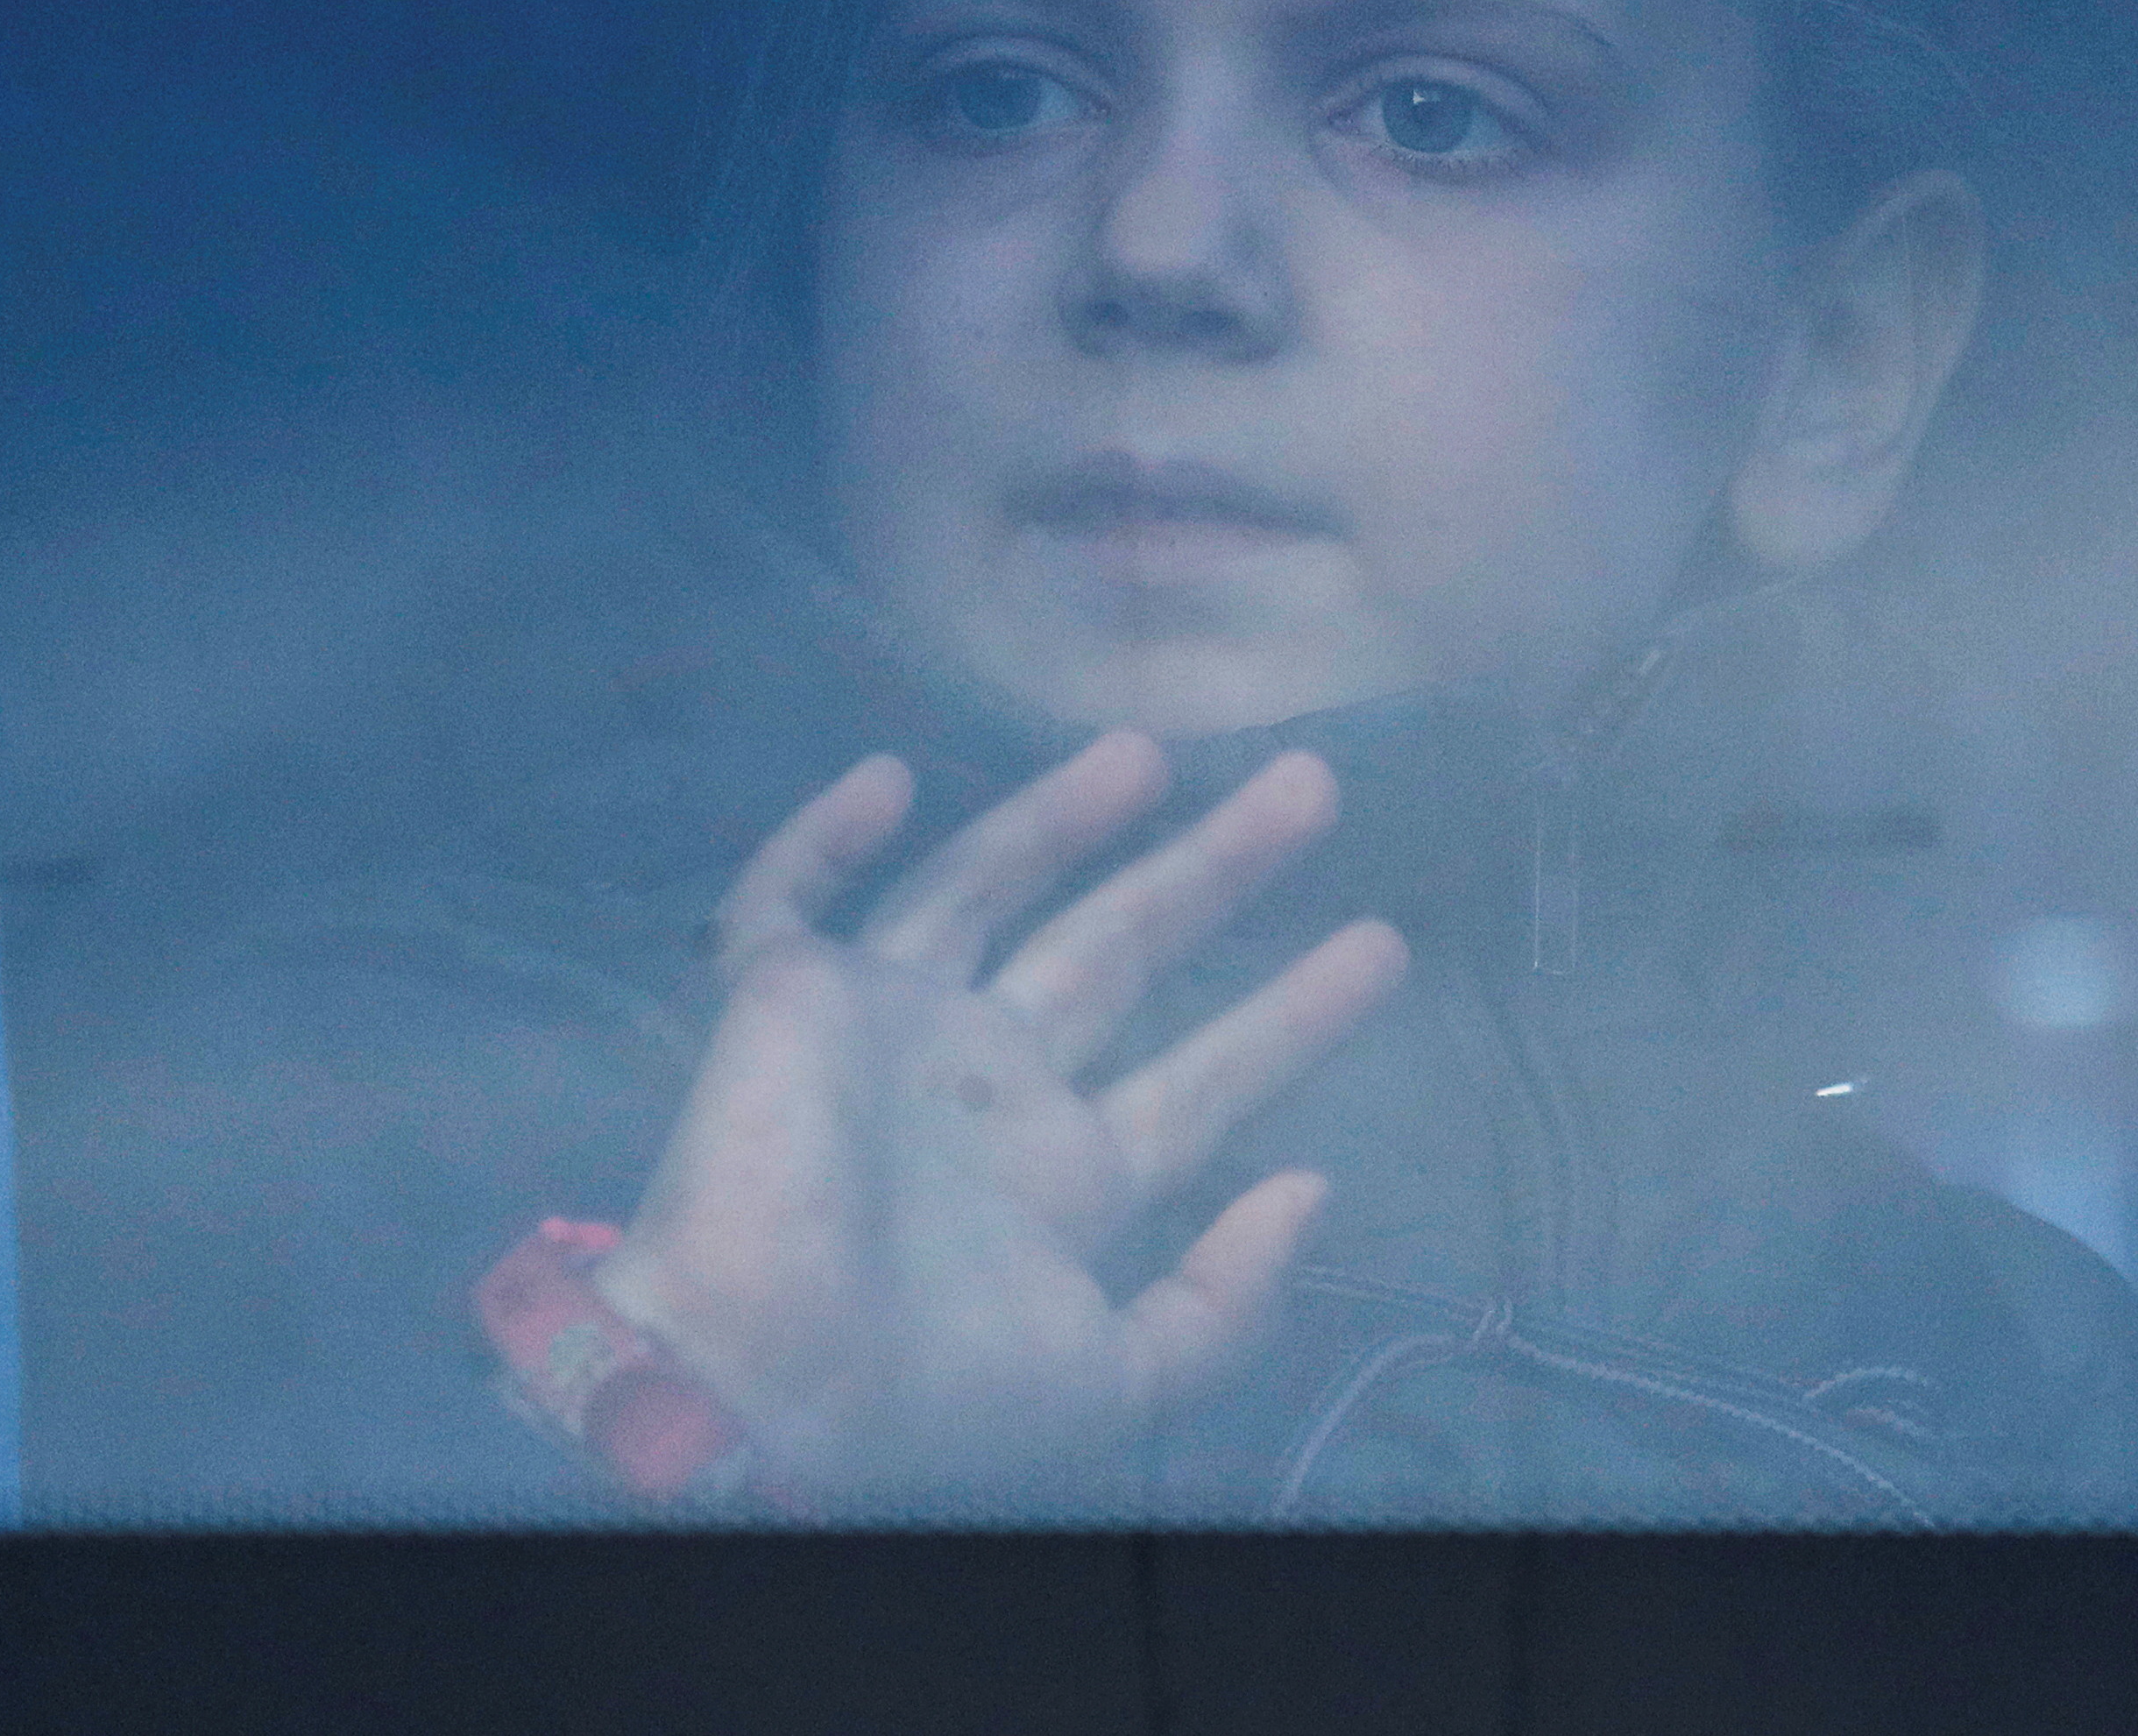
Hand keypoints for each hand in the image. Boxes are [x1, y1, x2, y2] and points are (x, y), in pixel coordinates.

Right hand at [589, 730, 1407, 1506]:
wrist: (754, 1381)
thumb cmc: (928, 1388)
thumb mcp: (1115, 1380)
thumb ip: (1226, 1302)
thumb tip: (1313, 1187)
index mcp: (1064, 1177)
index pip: (1206, 1074)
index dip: (1294, 1013)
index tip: (1384, 945)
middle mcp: (986, 1087)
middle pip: (1123, 949)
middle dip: (1215, 870)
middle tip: (1312, 786)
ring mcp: (886, 1031)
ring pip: (984, 891)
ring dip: (1059, 817)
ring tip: (1149, 750)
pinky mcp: (781, 997)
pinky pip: (785, 899)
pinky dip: (822, 838)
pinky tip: (888, 777)